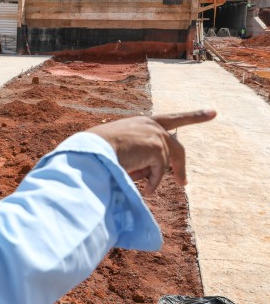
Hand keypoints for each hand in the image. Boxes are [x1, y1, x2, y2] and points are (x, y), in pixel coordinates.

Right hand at [87, 110, 215, 193]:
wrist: (92, 150)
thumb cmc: (96, 151)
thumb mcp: (119, 150)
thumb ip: (137, 156)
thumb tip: (153, 174)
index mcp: (140, 123)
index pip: (171, 119)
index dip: (193, 116)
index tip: (212, 112)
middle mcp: (150, 125)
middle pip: (176, 146)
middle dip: (181, 166)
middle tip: (183, 183)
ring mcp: (155, 135)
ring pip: (165, 162)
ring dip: (153, 177)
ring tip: (144, 187)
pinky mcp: (157, 148)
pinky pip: (158, 173)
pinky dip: (152, 183)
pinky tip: (147, 191)